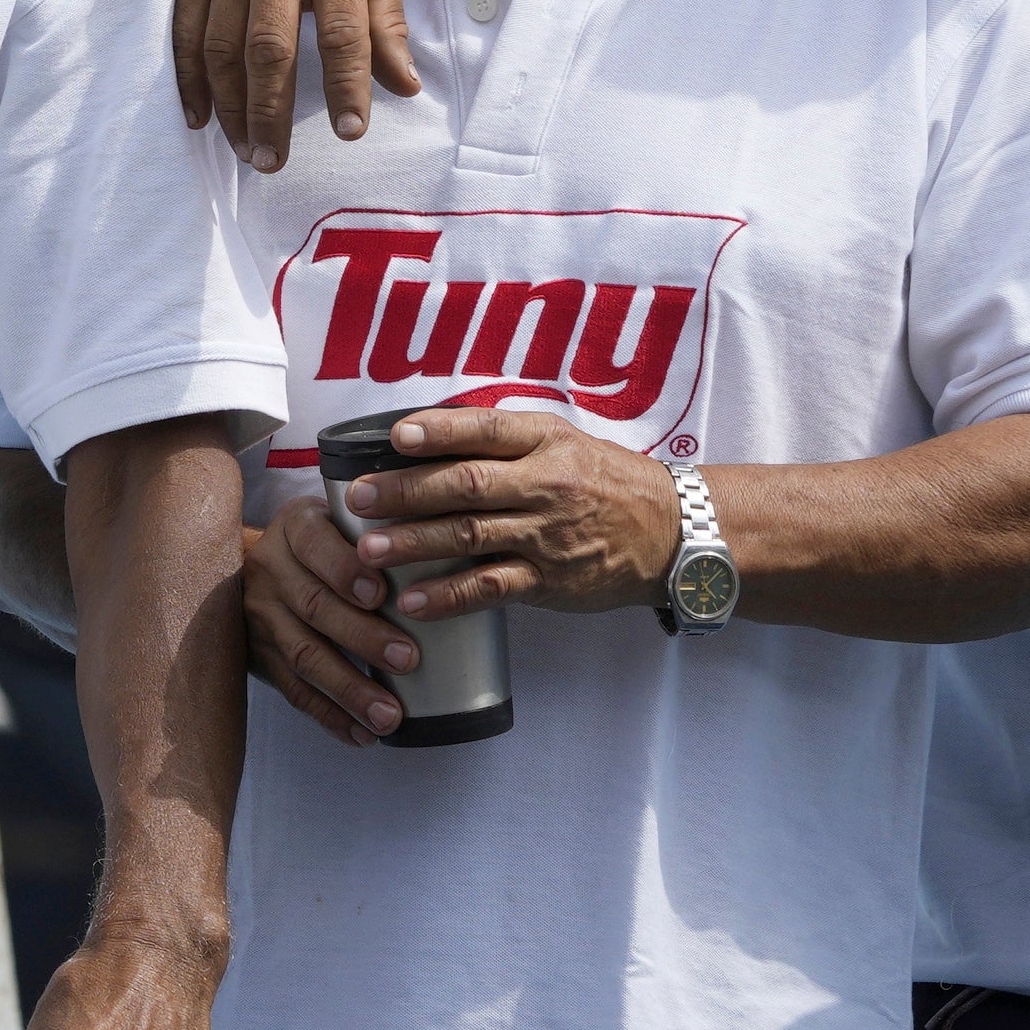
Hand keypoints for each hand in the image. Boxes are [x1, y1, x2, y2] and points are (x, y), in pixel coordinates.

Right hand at [167, 0, 413, 168]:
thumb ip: (387, 17)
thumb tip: (404, 86)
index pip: (341, 31)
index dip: (346, 85)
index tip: (350, 132)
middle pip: (268, 48)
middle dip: (271, 112)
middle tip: (274, 163)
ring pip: (220, 46)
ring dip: (230, 106)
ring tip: (246, 150)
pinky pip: (184, 28)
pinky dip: (188, 77)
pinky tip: (200, 117)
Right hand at [243, 494, 421, 742]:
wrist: (255, 562)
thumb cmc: (332, 543)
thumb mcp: (345, 522)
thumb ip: (385, 533)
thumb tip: (460, 558)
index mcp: (296, 526)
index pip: (315, 543)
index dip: (345, 570)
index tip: (381, 595)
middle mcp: (270, 567)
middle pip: (313, 605)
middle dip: (361, 636)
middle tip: (407, 659)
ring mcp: (261, 614)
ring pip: (303, 654)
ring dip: (348, 688)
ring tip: (388, 716)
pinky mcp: (260, 655)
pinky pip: (293, 691)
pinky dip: (329, 715)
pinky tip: (361, 735)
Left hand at [329, 408, 680, 617]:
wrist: (671, 531)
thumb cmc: (602, 480)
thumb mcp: (561, 441)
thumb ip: (501, 437)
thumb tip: (422, 431)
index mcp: (544, 441)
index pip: (486, 428)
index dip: (440, 431)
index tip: (396, 436)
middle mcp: (544, 484)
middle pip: (467, 484)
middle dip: (406, 491)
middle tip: (358, 497)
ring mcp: (546, 534)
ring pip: (471, 535)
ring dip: (415, 543)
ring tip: (368, 550)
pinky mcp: (550, 580)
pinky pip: (492, 587)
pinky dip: (450, 595)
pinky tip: (414, 601)